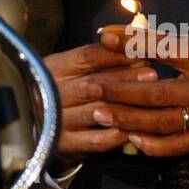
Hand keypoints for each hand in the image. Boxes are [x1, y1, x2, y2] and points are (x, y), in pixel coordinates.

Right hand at [44, 42, 156, 159]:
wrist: (37, 123)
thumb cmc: (65, 87)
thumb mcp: (72, 67)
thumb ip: (98, 58)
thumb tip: (133, 45)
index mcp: (54, 68)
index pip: (87, 56)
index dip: (115, 53)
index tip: (141, 50)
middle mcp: (53, 92)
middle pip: (93, 83)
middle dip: (125, 78)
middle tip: (151, 74)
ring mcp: (58, 120)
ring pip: (96, 112)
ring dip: (125, 106)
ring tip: (149, 101)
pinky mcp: (65, 144)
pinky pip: (96, 140)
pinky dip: (117, 135)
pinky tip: (136, 129)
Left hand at [92, 23, 188, 157]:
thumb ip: (188, 36)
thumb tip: (149, 35)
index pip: (160, 47)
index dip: (129, 41)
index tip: (103, 35)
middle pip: (154, 92)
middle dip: (117, 89)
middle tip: (90, 86)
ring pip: (162, 123)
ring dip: (128, 119)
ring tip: (100, 113)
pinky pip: (180, 146)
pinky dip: (154, 146)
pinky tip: (132, 140)